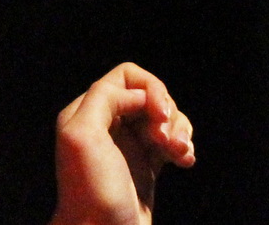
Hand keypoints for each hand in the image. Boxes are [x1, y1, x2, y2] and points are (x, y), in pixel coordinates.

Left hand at [49, 62, 194, 224]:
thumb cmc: (92, 191)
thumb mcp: (83, 135)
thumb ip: (104, 98)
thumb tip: (137, 94)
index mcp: (87, 112)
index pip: (126, 78)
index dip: (150, 89)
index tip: (159, 114)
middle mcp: (108, 126)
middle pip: (150, 96)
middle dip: (167, 113)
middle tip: (166, 140)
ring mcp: (128, 147)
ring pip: (165, 118)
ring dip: (180, 130)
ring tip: (180, 153)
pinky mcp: (146, 167)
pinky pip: (172, 142)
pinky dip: (183, 147)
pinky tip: (185, 161)